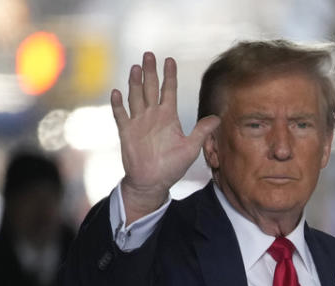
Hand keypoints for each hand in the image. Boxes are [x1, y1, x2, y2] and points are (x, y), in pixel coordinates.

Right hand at [111, 52, 219, 223]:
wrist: (151, 182)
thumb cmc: (171, 167)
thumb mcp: (190, 148)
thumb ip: (201, 132)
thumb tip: (218, 118)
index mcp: (168, 117)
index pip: (169, 90)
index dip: (169, 75)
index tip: (169, 60)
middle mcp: (153, 115)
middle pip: (150, 88)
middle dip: (150, 71)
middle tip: (149, 55)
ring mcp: (138, 122)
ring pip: (135, 97)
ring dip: (135, 83)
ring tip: (135, 68)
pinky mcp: (126, 132)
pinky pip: (120, 115)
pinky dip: (118, 104)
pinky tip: (116, 92)